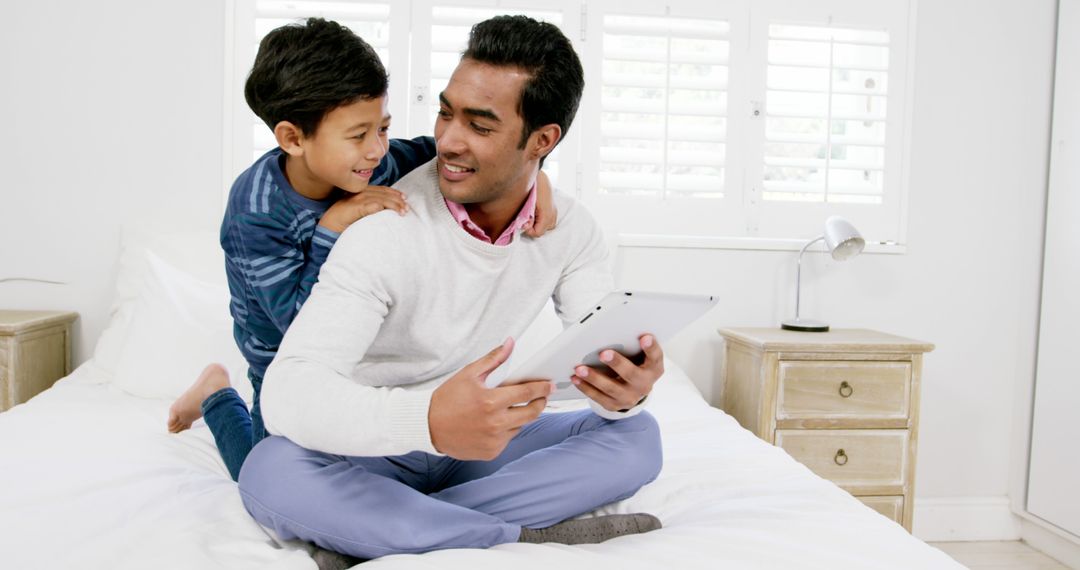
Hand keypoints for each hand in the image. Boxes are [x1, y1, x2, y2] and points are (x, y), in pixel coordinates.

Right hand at [318, 186, 408, 232]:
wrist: (327, 227)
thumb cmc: (343, 222)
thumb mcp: (359, 213)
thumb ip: (370, 208)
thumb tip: (385, 210)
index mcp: (361, 192)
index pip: (382, 190)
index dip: (394, 193)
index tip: (404, 198)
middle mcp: (360, 193)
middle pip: (383, 193)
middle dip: (397, 200)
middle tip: (407, 207)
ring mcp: (357, 199)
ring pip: (380, 198)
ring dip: (394, 205)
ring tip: (403, 212)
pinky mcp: (355, 207)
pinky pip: (372, 205)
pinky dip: (383, 207)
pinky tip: (390, 212)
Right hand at [429, 338, 553, 459]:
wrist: (428, 427)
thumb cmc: (447, 400)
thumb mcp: (469, 374)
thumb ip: (493, 359)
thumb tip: (510, 344)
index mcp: (491, 402)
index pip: (527, 393)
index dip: (542, 388)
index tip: (549, 385)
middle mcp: (495, 424)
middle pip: (532, 413)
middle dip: (540, 403)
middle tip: (541, 396)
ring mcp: (494, 440)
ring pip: (520, 426)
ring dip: (521, 416)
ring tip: (510, 407)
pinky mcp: (491, 452)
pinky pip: (508, 438)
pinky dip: (507, 429)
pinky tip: (496, 422)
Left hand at [524, 170, 556, 237]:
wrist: (539, 177)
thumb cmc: (533, 188)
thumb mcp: (527, 205)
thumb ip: (526, 218)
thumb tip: (524, 227)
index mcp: (546, 215)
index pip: (538, 233)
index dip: (528, 230)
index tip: (523, 223)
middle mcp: (553, 215)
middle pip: (542, 231)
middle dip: (533, 227)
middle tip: (526, 218)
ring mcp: (554, 212)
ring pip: (546, 226)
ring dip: (537, 224)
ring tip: (531, 215)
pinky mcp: (554, 209)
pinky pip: (548, 220)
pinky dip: (541, 219)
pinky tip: (536, 212)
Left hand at [572, 335, 663, 411]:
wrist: (634, 389)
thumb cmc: (635, 364)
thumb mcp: (640, 355)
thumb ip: (633, 344)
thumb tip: (618, 329)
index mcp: (653, 368)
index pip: (655, 356)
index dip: (651, 347)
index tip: (644, 336)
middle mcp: (644, 385)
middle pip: (631, 374)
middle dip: (617, 363)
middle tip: (603, 353)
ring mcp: (630, 397)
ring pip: (611, 388)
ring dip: (594, 378)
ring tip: (580, 368)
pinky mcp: (615, 405)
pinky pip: (598, 397)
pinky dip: (586, 387)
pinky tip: (576, 379)